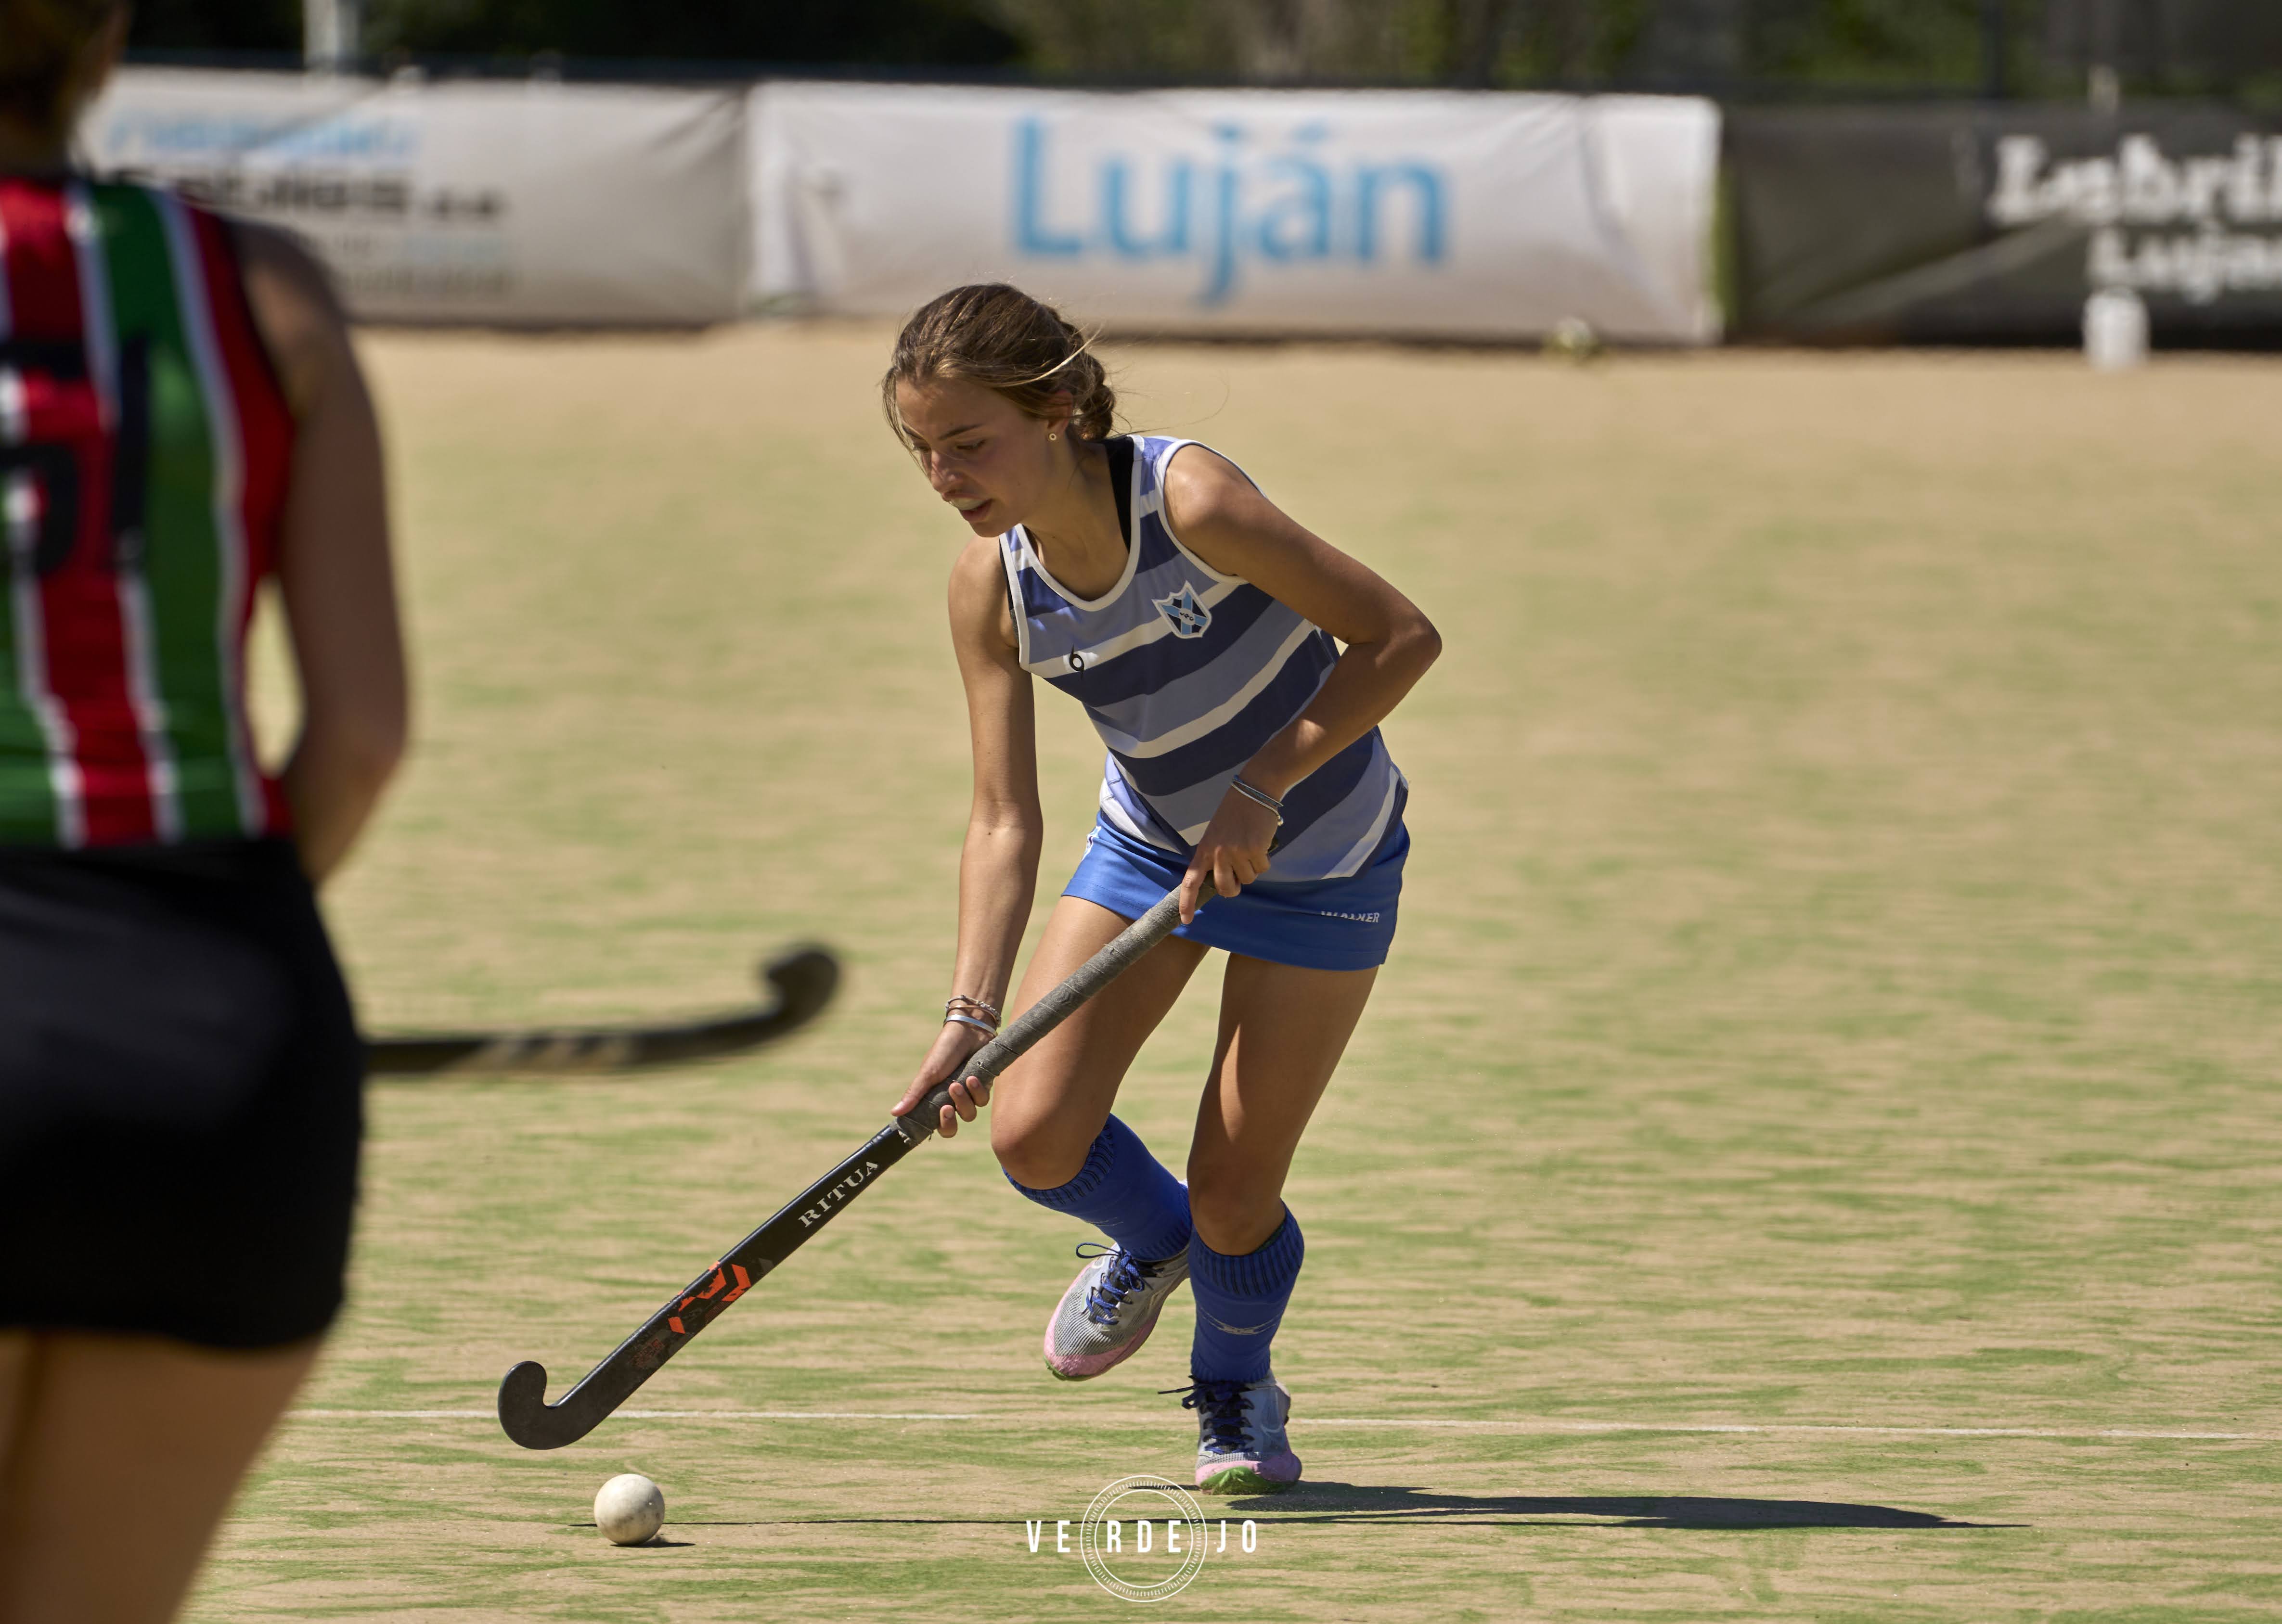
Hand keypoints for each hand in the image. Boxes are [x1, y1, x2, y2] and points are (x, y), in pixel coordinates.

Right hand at [890, 1021, 995, 1138]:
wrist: (968, 1032)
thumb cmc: (944, 1051)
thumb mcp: (927, 1072)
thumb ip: (914, 1094)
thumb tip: (894, 1113)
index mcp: (934, 1100)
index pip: (934, 1126)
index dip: (935, 1128)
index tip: (933, 1122)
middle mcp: (950, 1101)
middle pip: (951, 1128)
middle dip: (949, 1123)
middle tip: (946, 1109)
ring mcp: (968, 1096)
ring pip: (968, 1114)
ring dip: (963, 1101)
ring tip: (957, 1084)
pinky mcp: (983, 1088)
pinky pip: (982, 1100)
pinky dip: (977, 1091)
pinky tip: (972, 1077)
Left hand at [1179, 785, 1277, 922]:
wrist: (1252, 792)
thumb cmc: (1234, 813)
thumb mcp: (1216, 834)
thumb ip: (1216, 857)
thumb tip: (1226, 880)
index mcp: (1204, 850)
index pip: (1190, 882)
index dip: (1187, 903)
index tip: (1186, 920)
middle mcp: (1218, 854)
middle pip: (1225, 889)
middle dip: (1235, 887)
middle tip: (1239, 876)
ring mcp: (1236, 853)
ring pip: (1248, 879)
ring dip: (1252, 868)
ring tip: (1250, 846)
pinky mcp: (1255, 850)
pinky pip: (1263, 868)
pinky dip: (1264, 859)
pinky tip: (1260, 842)